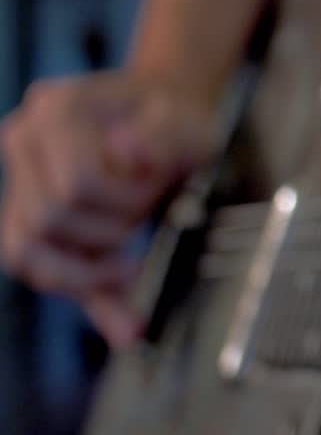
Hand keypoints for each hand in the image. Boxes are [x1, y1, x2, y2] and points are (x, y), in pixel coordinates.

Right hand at [1, 72, 211, 346]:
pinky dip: (89, 299)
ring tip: (133, 266)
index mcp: (56, 109)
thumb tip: (126, 152)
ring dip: (89, 269)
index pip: (76, 184)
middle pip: (48, 219)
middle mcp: (24, 141)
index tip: (158, 192)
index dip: (125, 201)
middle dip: (110, 231)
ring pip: (26, 252)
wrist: (165, 114)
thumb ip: (163, 141)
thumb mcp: (187, 125)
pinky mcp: (30, 215)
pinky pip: (42, 268)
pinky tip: (127, 326)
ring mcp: (19, 179)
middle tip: (147, 217)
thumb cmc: (176, 120)